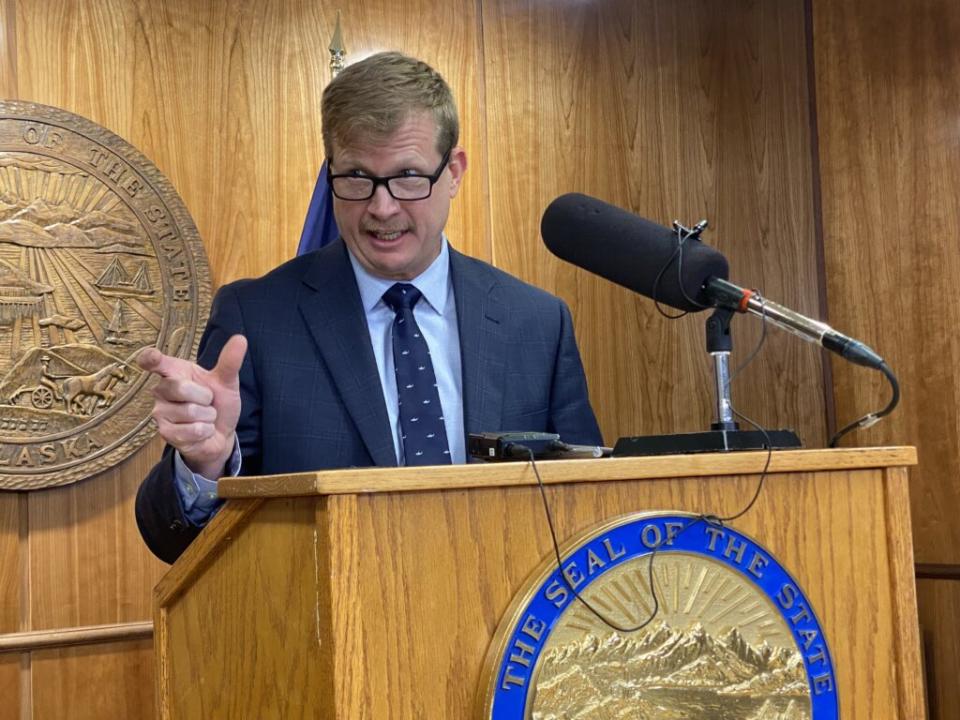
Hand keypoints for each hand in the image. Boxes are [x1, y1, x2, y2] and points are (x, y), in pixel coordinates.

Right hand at [137, 335, 247, 478]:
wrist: (221, 433)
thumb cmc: (218, 403)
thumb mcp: (226, 381)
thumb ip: (229, 362)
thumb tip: (240, 339)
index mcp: (174, 372)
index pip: (154, 362)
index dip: (150, 358)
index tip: (150, 357)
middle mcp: (161, 391)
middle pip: (181, 388)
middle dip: (205, 397)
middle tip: (208, 401)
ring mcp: (161, 413)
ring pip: (190, 412)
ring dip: (208, 416)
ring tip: (205, 417)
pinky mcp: (166, 433)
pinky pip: (193, 430)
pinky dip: (206, 430)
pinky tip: (203, 431)